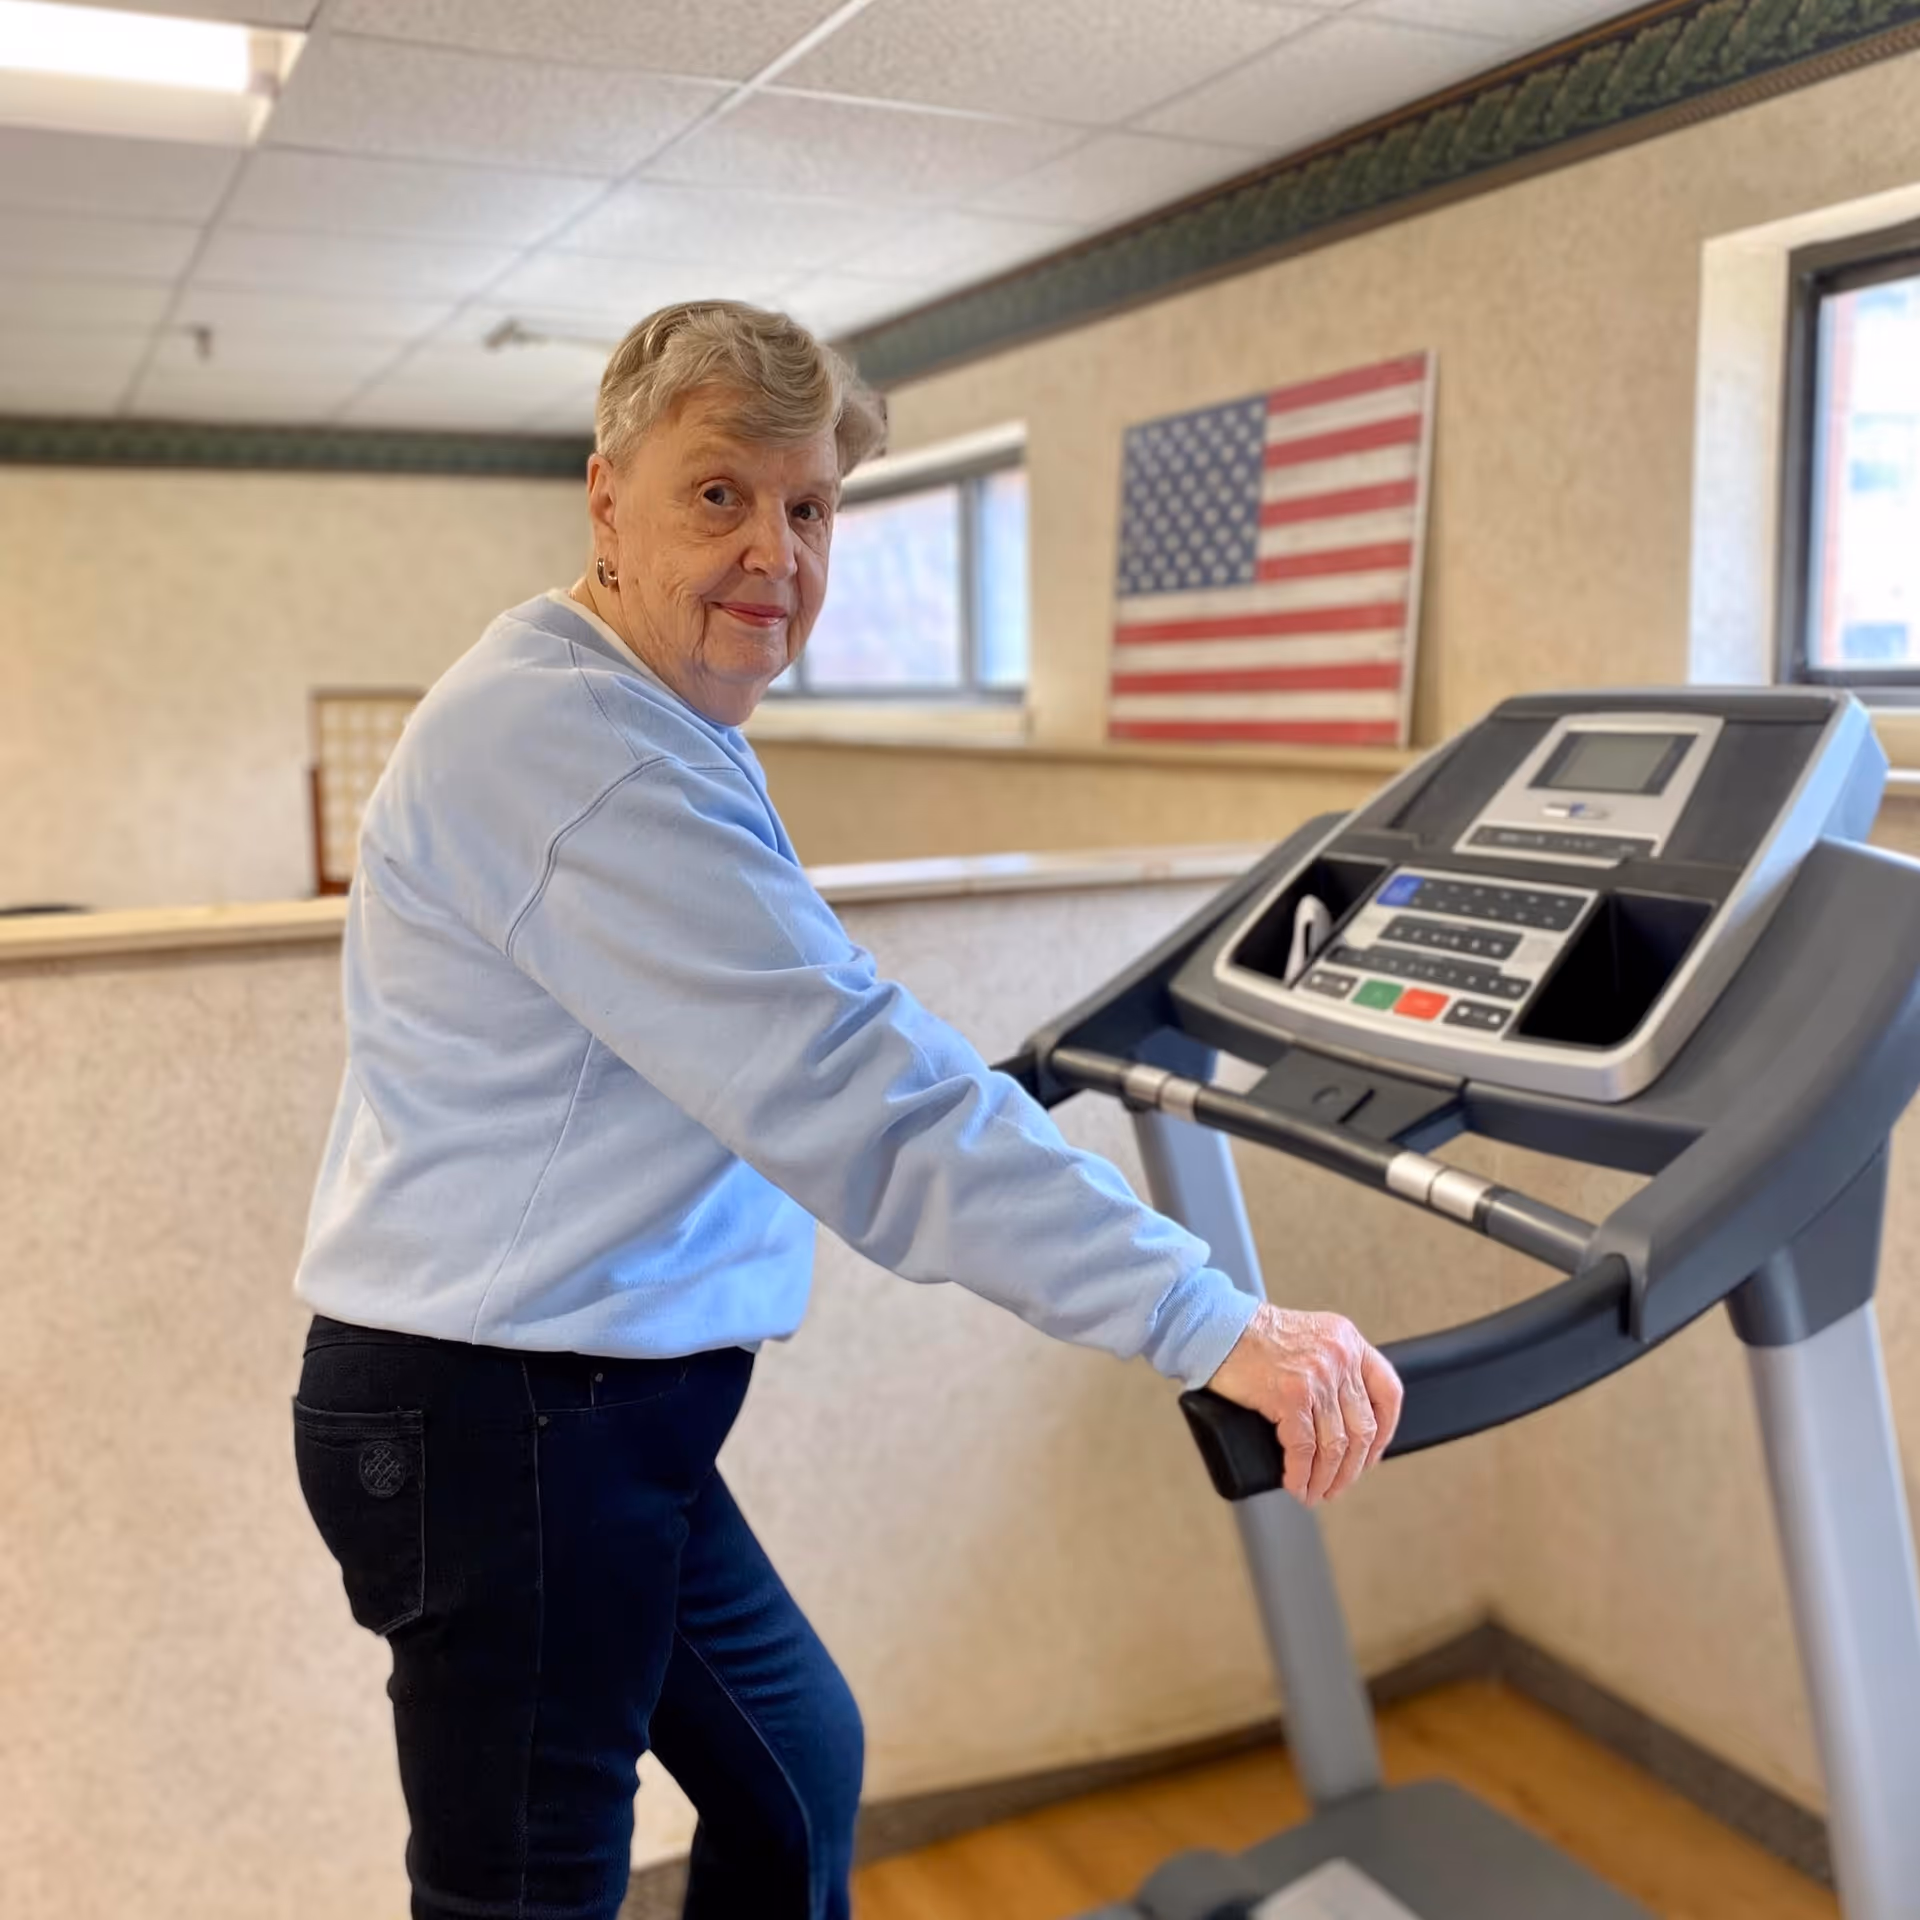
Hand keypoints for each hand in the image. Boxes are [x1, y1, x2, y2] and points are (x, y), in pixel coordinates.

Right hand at [1206, 1303, 1403, 1507]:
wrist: (1217, 1326)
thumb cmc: (1253, 1335)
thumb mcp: (1309, 1338)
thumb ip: (1331, 1368)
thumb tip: (1341, 1421)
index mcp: (1348, 1341)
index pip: (1388, 1392)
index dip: (1386, 1431)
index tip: (1372, 1454)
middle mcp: (1339, 1357)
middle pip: (1362, 1428)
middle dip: (1351, 1468)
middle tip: (1337, 1485)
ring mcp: (1317, 1377)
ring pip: (1335, 1445)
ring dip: (1326, 1478)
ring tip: (1315, 1492)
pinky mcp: (1290, 1396)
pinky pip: (1304, 1449)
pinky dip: (1301, 1474)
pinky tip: (1295, 1483)